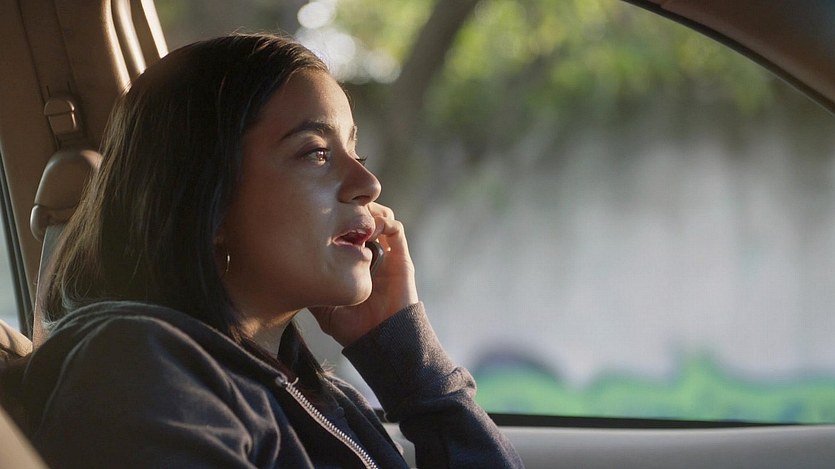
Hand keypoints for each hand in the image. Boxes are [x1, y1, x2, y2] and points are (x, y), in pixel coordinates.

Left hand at [309, 203, 418, 345]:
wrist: (382, 340)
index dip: (331, 217)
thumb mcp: (322, 306)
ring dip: (367, 211)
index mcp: (347, 262)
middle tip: (336, 207)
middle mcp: (365, 254)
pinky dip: (384, 221)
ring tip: (354, 216)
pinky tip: (370, 229)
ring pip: (378, 216)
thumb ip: (311, 285)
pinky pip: (396, 229)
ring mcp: (384, 254)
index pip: (340, 228)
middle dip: (349, 207)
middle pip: (358, 216)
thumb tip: (287, 268)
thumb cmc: (352, 328)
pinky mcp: (400, 257)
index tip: (317, 216)